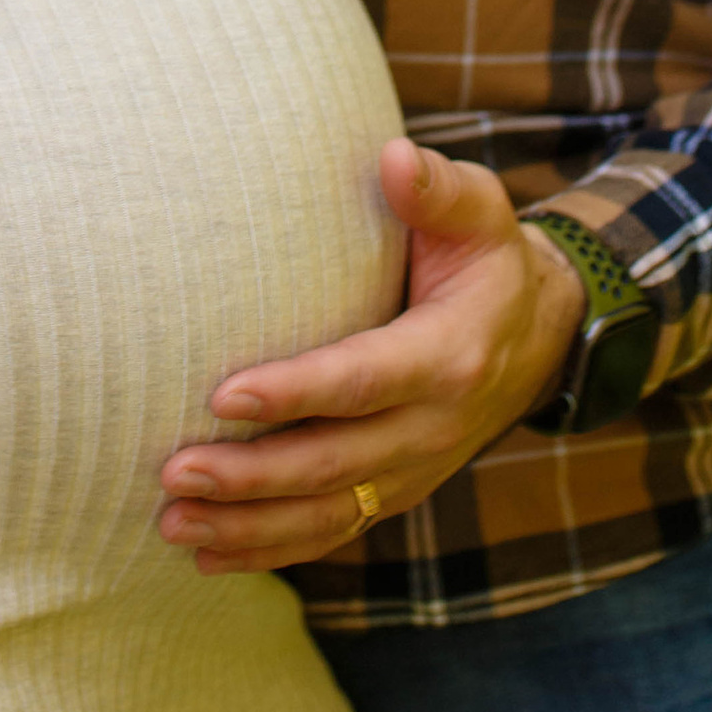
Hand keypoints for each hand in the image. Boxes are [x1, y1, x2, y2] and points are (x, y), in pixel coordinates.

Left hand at [155, 140, 587, 570]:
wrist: (537, 334)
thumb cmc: (486, 258)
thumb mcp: (482, 213)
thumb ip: (437, 189)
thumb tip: (394, 157)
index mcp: (450, 357)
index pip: (365, 381)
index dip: (297, 392)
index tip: (225, 394)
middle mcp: (433, 427)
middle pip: (335, 464)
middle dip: (252, 476)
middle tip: (174, 472)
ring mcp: (414, 470)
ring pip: (327, 514)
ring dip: (248, 525)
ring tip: (174, 523)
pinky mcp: (394, 492)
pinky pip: (331, 531)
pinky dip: (270, 549)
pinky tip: (208, 554)